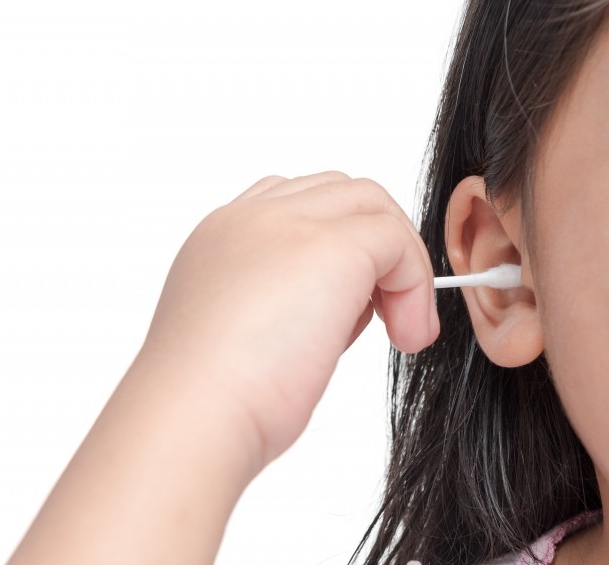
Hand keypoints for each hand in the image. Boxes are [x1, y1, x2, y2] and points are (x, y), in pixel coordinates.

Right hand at [139, 171, 439, 467]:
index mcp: (220, 237)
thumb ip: (284, 302)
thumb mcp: (242, 335)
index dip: (335, 244)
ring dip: (400, 262)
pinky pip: (397, 239)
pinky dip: (415, 284)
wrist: (193, 415)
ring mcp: (287, 224)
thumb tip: (339, 308)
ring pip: (372, 204)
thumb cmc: (212, 402)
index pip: (293, 204)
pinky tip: (405, 335)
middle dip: (375, 248)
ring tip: (400, 328)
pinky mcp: (332, 247)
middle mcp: (248, 218)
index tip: (345, 307)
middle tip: (385, 318)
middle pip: (340, 193)